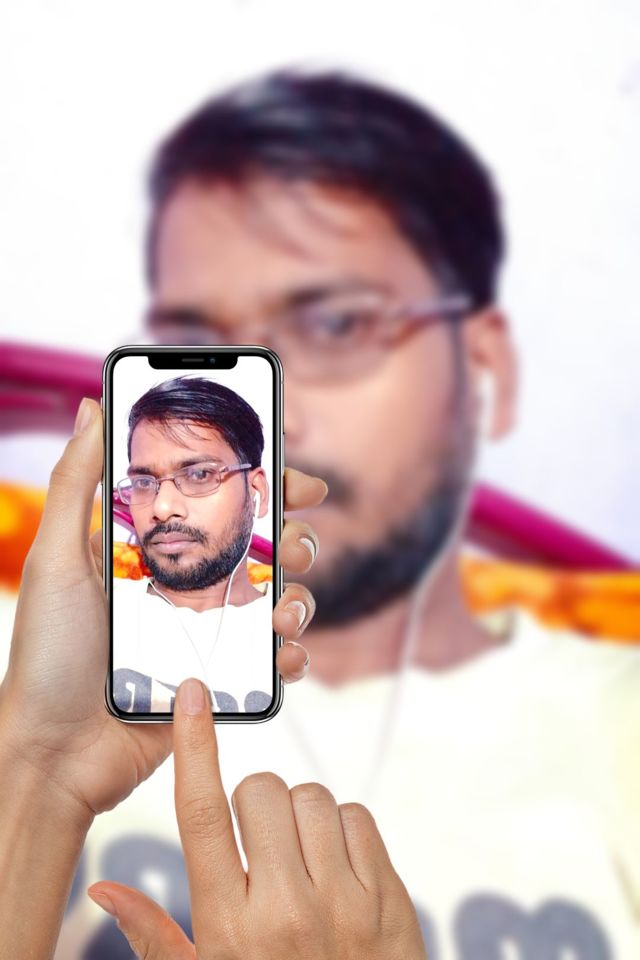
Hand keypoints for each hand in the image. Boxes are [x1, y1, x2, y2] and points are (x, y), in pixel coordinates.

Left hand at [0, 397, 326, 821]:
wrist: (53, 753)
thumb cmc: (47, 654)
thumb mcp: (56, 557)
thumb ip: (77, 480)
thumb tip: (93, 404)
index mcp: (159, 549)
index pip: (223, 503)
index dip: (268, 485)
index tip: (298, 481)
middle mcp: (191, 585)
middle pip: (267, 548)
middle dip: (294, 541)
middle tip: (289, 548)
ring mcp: (211, 635)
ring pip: (283, 601)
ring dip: (299, 598)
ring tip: (283, 611)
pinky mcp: (222, 682)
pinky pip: (276, 663)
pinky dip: (292, 656)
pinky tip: (283, 657)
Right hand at [87, 678, 427, 959]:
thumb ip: (155, 937)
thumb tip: (103, 887)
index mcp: (229, 928)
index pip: (200, 816)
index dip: (194, 747)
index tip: (192, 695)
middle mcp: (285, 908)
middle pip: (261, 790)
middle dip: (254, 802)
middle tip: (259, 843)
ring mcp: (344, 901)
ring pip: (312, 797)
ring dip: (299, 814)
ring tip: (299, 859)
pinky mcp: (388, 896)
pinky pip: (357, 817)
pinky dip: (342, 829)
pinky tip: (335, 867)